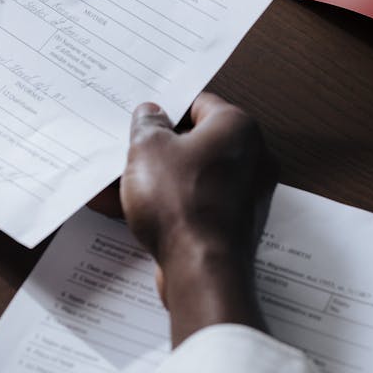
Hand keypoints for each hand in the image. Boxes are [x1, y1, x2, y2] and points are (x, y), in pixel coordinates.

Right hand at [120, 93, 276, 346]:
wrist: (202, 270)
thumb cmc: (182, 205)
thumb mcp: (147, 149)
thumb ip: (147, 124)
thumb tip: (151, 115)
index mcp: (237, 127)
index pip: (199, 103)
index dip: (167, 110)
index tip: (145, 120)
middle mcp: (252, 157)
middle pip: (197, 142)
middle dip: (159, 150)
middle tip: (131, 153)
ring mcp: (247, 193)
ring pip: (194, 176)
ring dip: (158, 179)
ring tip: (121, 187)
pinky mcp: (236, 224)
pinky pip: (197, 205)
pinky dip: (170, 205)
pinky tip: (134, 212)